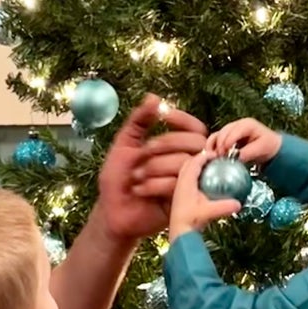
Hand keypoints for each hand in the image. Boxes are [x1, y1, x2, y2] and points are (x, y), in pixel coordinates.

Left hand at [96, 94, 208, 242]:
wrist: (112, 211)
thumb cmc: (118, 178)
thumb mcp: (124, 144)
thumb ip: (139, 121)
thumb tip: (154, 97)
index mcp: (177, 148)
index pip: (194, 127)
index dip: (182, 119)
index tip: (164, 115)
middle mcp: (187, 163)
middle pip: (194, 143)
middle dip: (165, 144)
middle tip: (142, 153)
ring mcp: (188, 183)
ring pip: (184, 163)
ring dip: (155, 167)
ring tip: (136, 178)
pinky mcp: (185, 203)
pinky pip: (178, 185)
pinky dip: (155, 185)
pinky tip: (140, 190)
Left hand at [169, 148, 242, 238]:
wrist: (178, 234)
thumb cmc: (190, 223)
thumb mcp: (208, 212)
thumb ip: (223, 207)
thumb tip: (239, 204)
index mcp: (186, 181)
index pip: (195, 161)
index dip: (206, 155)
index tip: (218, 154)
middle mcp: (181, 183)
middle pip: (189, 162)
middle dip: (201, 158)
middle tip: (214, 159)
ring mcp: (180, 189)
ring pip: (187, 171)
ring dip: (198, 167)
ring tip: (211, 168)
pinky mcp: (181, 196)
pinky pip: (188, 180)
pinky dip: (197, 176)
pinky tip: (207, 184)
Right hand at [209, 116, 282, 166]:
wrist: (271, 148)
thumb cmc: (269, 146)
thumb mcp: (261, 149)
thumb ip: (247, 153)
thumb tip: (234, 158)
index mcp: (247, 124)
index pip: (233, 132)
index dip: (228, 143)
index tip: (226, 154)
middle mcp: (237, 125)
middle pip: (223, 132)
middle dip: (220, 146)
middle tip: (221, 158)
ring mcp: (231, 130)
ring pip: (217, 135)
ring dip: (214, 146)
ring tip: (215, 157)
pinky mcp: (227, 137)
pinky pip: (215, 140)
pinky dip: (212, 147)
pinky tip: (213, 156)